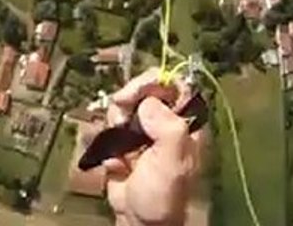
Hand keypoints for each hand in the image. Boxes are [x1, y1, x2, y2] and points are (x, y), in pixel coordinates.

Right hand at [104, 69, 200, 225]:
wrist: (139, 221)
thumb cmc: (164, 195)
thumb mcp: (173, 162)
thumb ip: (168, 128)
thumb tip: (149, 103)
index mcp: (186, 123)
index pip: (175, 84)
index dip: (154, 81)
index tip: (134, 92)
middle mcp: (166, 122)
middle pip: (145, 90)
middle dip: (128, 99)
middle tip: (120, 111)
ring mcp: (144, 131)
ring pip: (125, 105)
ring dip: (115, 119)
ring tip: (117, 143)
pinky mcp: (124, 141)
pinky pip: (110, 124)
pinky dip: (105, 136)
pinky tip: (111, 156)